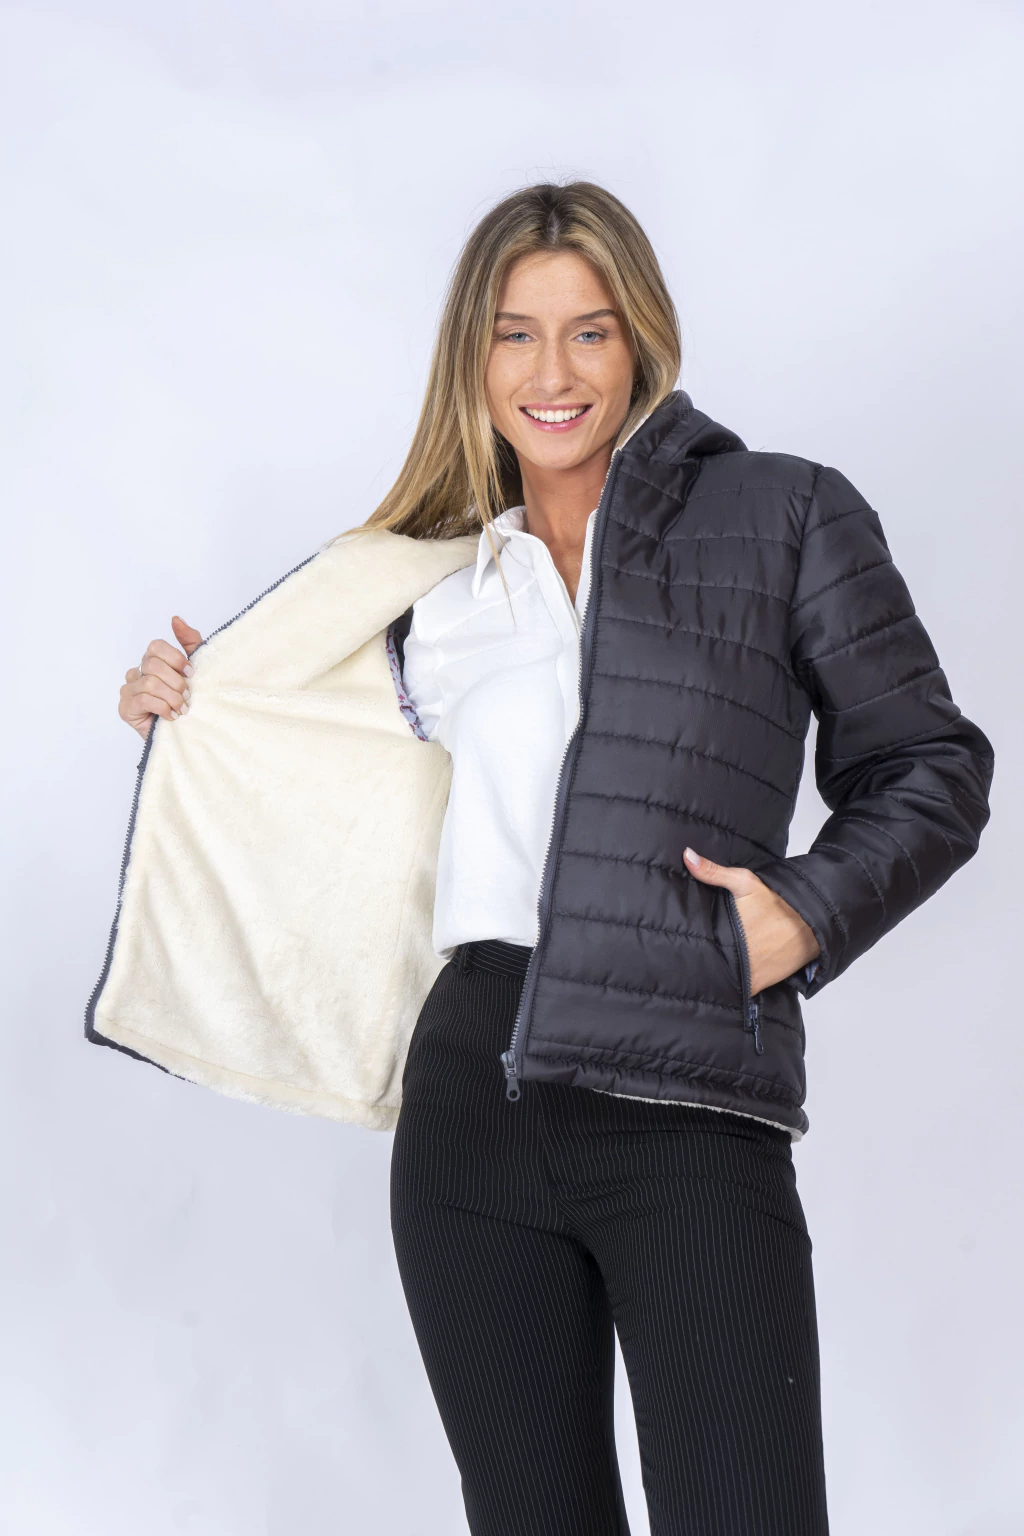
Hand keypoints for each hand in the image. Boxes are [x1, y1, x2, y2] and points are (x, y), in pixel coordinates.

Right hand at [119, 616, 202, 739]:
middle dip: (176, 682)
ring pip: (149, 683)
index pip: (156, 647)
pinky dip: (162, 707)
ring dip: (171, 697)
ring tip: (182, 709)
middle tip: (188, 696)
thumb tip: (175, 619)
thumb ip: (189, 642)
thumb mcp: (196, 670)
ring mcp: (129, 690)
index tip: (192, 674)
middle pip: (153, 665)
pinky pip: (143, 700)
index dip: (176, 659)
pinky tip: (172, 716)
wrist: (187, 733)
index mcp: (152, 661)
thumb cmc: (189, 701)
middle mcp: (137, 673)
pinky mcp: (125, 709)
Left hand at [683, 846, 819, 993]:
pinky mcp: (762, 985)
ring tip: (703, 971)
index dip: (686, 954)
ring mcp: (750, 976)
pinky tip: (726, 979)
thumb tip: (686, 856)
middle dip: (699, 966)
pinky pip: (742, 991)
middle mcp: (738, 961)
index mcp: (727, 938)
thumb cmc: (778, 902)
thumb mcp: (745, 883)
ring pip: (724, 983)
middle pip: (708, 970)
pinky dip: (734, 987)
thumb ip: (713, 872)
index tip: (674, 952)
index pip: (698, 954)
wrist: (815, 923)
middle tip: (687, 960)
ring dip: (716, 979)